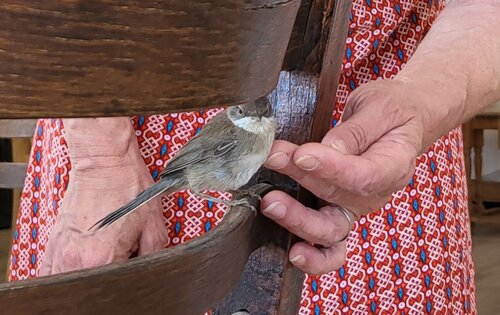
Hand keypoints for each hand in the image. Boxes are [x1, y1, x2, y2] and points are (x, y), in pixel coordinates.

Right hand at [40, 118, 167, 275]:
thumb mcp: (154, 225)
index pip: (115, 288)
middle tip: (121, 260)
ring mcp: (60, 252)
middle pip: (91, 288)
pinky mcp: (53, 243)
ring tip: (102, 260)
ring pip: (69, 283)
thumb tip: (148, 271)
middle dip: (108, 279)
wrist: (105, 162)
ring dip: (86, 278)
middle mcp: (76, 260)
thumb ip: (153, 256)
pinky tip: (82, 264)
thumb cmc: (129, 189)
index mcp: (102, 258)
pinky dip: (65, 274)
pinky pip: (51, 272)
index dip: (127, 280)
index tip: (132, 266)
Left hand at [261, 79, 426, 274]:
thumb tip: (328, 151)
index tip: (302, 155)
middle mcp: (375, 195)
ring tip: (270, 203)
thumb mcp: (381, 108)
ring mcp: (355, 207)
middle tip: (274, 164)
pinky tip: (292, 252)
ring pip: (329, 229)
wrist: (402, 120)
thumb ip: (355, 131)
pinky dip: (312, 252)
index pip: (363, 176)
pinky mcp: (338, 210)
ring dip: (297, 220)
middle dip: (302, 186)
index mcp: (393, 167)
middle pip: (339, 202)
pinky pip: (327, 242)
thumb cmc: (394, 111)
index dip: (331, 168)